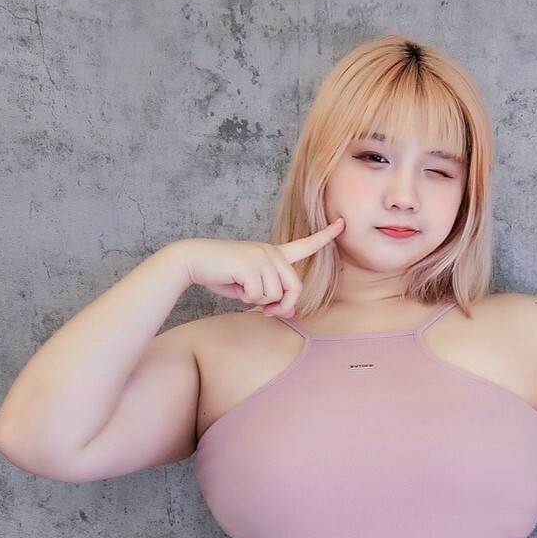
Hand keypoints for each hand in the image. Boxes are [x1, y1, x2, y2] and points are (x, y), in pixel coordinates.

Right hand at [178, 218, 345, 315]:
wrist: (193, 260)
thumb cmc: (221, 274)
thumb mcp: (251, 288)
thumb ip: (272, 297)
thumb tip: (290, 313)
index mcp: (273, 253)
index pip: (305, 245)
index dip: (325, 237)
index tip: (343, 224)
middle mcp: (271, 252)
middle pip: (294, 289)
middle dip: (282, 306)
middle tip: (265, 311)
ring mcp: (262, 257)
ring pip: (276, 295)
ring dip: (259, 302)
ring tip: (242, 290)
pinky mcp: (251, 265)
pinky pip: (259, 296)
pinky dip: (246, 299)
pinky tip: (233, 285)